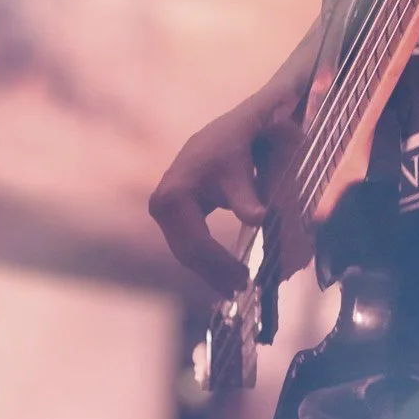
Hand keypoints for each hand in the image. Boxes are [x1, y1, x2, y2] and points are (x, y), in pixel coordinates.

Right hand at [150, 106, 302, 296]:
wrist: (229, 128)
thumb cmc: (237, 146)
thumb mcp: (242, 170)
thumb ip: (246, 194)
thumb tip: (257, 218)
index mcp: (174, 195)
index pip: (196, 244)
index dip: (219, 266)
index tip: (244, 281)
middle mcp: (161, 203)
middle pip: (187, 252)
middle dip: (213, 273)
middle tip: (241, 290)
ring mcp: (163, 208)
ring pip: (185, 251)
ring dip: (209, 271)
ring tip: (234, 287)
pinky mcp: (171, 212)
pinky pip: (186, 242)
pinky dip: (204, 259)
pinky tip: (223, 273)